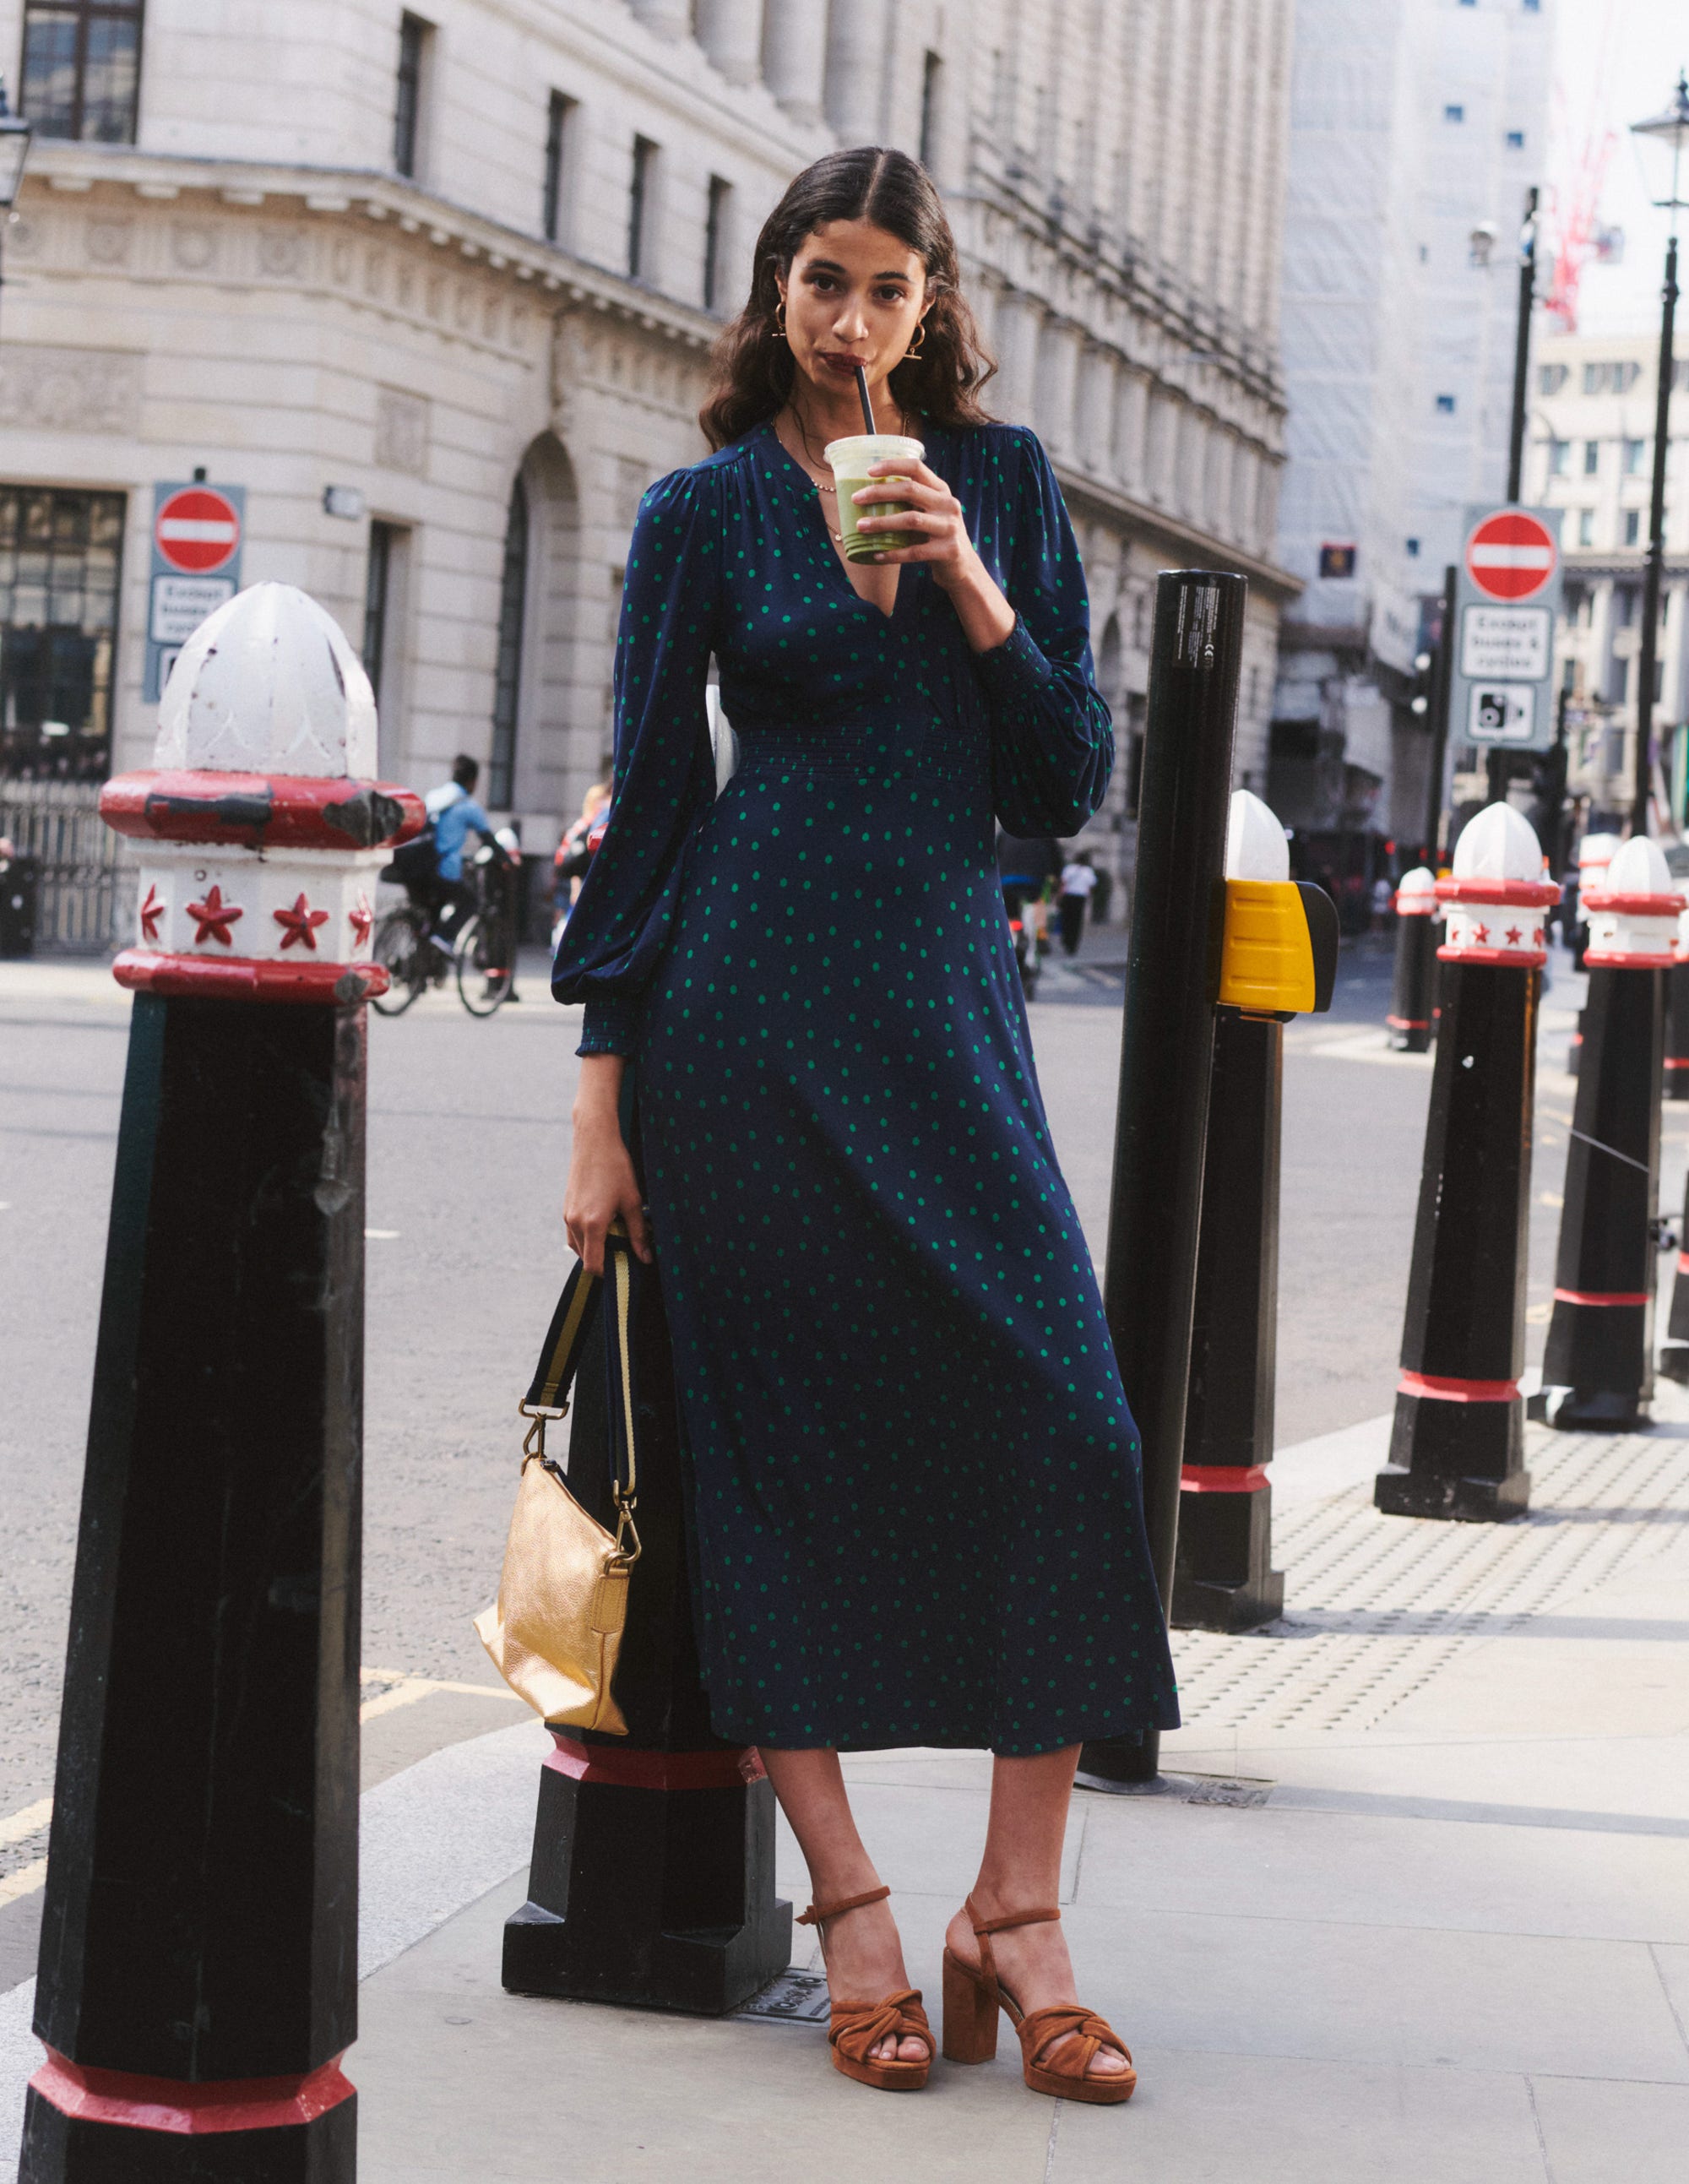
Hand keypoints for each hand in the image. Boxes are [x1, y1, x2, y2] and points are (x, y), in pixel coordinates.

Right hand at [565, 1063, 653, 1274]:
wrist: (593, 1139)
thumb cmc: (616, 1167)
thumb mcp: (633, 1200)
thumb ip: (638, 1232)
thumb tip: (645, 1258)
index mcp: (592, 1224)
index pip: (593, 1265)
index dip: (608, 1273)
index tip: (624, 1268)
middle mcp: (574, 1222)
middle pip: (585, 1258)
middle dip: (603, 1259)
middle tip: (625, 1249)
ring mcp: (566, 1215)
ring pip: (577, 1247)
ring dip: (594, 1248)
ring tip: (616, 1234)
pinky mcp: (565, 1207)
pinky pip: (573, 1233)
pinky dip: (586, 1237)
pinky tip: (604, 1222)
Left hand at [854, 458, 1015, 652]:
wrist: (962, 566)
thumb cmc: (936, 535)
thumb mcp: (930, 512)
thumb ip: (911, 501)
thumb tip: (868, 493)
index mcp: (941, 490)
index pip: (917, 468)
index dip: (892, 466)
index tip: (869, 471)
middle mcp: (948, 505)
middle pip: (910, 491)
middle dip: (879, 493)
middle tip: (856, 499)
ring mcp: (950, 527)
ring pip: (911, 520)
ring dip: (882, 523)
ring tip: (860, 526)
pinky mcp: (948, 551)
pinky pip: (915, 551)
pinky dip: (893, 554)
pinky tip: (877, 555)